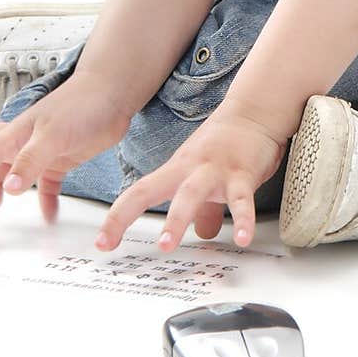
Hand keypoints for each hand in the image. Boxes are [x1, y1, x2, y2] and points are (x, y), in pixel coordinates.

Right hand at [0, 70, 132, 221]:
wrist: (114, 94)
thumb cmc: (83, 107)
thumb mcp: (54, 137)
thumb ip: (30, 161)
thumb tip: (8, 188)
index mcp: (14, 135)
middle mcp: (22, 140)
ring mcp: (41, 148)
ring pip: (11, 170)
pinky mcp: (62, 156)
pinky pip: (47, 181)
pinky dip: (45, 199)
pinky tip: (49, 215)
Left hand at [93, 100, 287, 253]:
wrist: (254, 110)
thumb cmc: (228, 142)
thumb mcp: (206, 174)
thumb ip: (204, 209)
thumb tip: (203, 233)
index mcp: (175, 170)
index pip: (138, 193)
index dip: (116, 217)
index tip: (102, 243)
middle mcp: (189, 169)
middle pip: (151, 190)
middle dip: (128, 215)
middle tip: (108, 243)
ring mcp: (214, 170)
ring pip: (189, 194)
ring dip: (175, 219)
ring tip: (166, 246)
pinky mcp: (242, 173)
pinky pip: (242, 200)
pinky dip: (243, 220)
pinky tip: (243, 238)